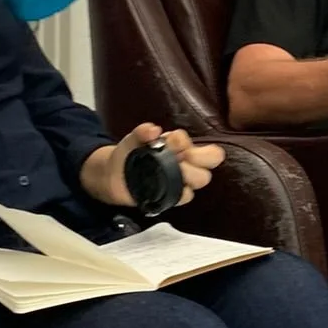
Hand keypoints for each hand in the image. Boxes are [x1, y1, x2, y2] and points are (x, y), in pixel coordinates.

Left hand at [80, 124, 225, 209]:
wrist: (114, 175)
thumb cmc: (129, 153)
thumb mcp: (134, 138)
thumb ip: (142, 132)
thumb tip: (154, 130)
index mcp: (182, 146)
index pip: (206, 143)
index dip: (193, 143)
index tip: (173, 142)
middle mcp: (187, 162)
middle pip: (212, 160)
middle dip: (198, 158)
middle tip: (180, 158)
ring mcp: (182, 179)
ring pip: (202, 179)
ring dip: (190, 174)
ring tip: (171, 172)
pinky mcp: (173, 195)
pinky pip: (186, 196)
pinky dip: (178, 191)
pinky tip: (164, 185)